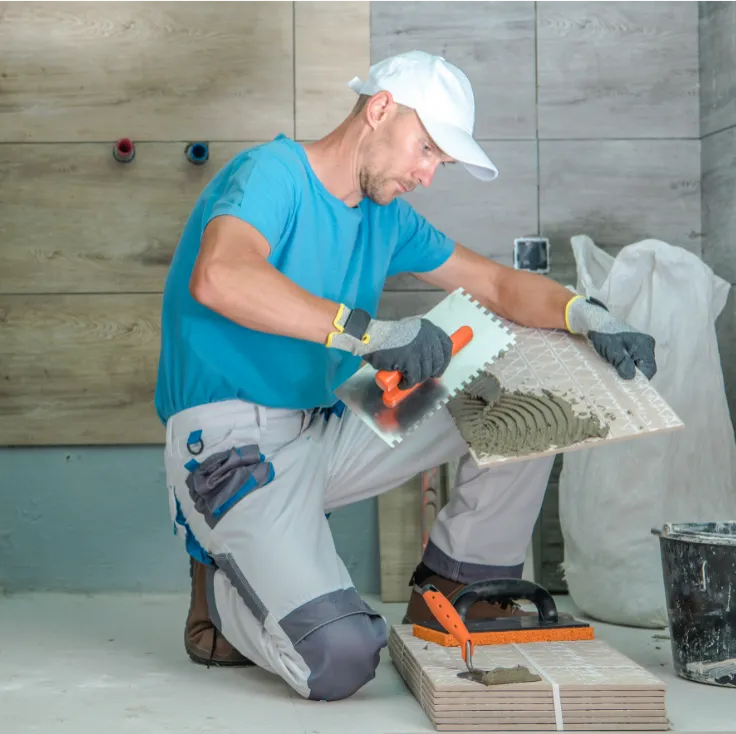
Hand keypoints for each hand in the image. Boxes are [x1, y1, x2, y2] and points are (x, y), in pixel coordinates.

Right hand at [327, 305, 452, 387]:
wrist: (373, 337)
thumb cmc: (388, 336)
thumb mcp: (411, 330)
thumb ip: (422, 338)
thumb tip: (432, 356)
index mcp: (429, 328)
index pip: (447, 345)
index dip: (445, 360)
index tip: (439, 368)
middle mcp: (428, 337)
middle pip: (438, 362)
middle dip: (431, 372)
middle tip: (422, 377)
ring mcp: (420, 349)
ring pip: (425, 372)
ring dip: (417, 379)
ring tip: (407, 378)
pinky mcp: (410, 360)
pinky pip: (413, 378)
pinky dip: (407, 383)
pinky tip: (401, 383)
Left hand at [566, 296, 656, 379]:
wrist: (596, 321)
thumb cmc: (604, 334)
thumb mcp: (612, 350)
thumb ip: (623, 363)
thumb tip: (630, 378)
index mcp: (645, 345)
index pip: (649, 369)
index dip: (639, 379)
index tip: (627, 385)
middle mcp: (647, 344)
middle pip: (644, 367)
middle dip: (633, 374)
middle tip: (619, 380)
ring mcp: (641, 344)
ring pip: (638, 364)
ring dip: (628, 369)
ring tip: (616, 372)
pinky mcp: (634, 345)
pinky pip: (633, 359)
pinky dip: (626, 364)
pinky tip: (616, 366)